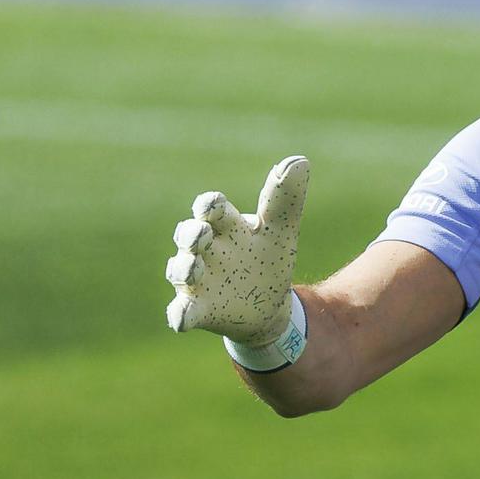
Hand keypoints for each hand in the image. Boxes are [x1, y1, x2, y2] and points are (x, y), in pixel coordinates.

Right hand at [165, 155, 309, 347]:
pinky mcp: (198, 310)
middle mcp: (204, 250)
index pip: (210, 208)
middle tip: (202, 233)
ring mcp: (198, 280)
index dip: (209, 205)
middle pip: (188, 235)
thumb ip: (285, 198)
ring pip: (179, 270)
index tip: (213, 205)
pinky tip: (181, 318)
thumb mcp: (280, 229)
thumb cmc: (267, 259)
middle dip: (191, 233)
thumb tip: (300, 160)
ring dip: (184, 268)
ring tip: (194, 267)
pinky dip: (179, 314)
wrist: (268, 305)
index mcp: (225, 226)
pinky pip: (181, 312)